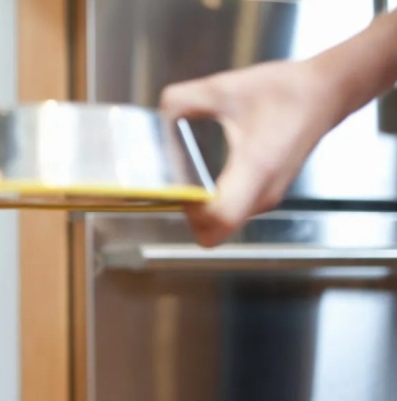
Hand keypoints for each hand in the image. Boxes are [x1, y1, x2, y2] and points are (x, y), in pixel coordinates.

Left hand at [160, 60, 337, 246]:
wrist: (325, 93)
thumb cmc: (283, 91)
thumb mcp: (224, 87)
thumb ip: (182, 101)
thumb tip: (157, 118)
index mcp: (255, 167)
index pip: (220, 218)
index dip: (192, 212)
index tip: (178, 189)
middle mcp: (263, 192)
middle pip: (216, 231)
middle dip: (190, 214)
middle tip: (176, 185)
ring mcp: (266, 198)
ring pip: (223, 226)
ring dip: (201, 211)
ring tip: (187, 179)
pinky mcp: (265, 195)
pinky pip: (232, 214)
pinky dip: (214, 204)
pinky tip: (203, 178)